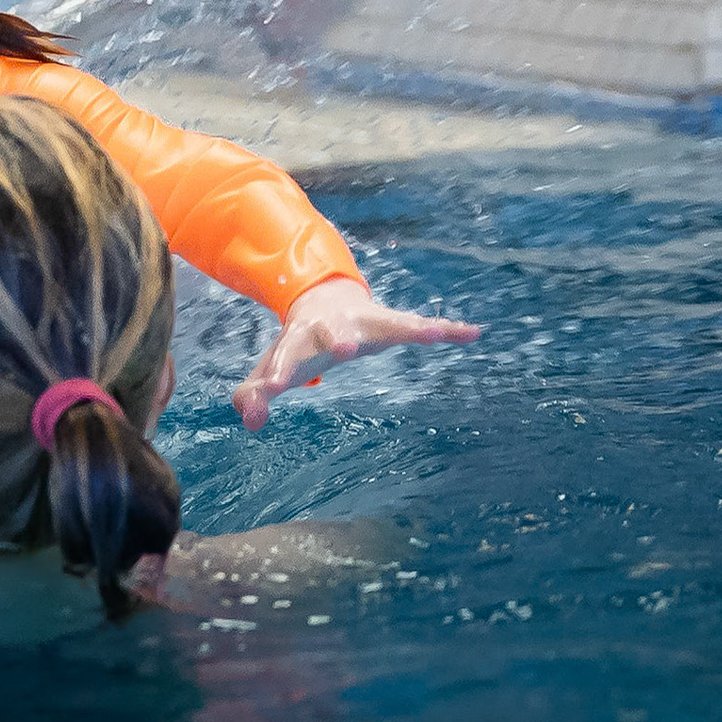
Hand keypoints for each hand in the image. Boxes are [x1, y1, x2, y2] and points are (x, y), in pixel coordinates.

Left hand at [231, 277, 479, 430]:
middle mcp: (332, 326)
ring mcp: (363, 322)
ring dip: (409, 327)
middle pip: (333, 333)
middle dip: (338, 339)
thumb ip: (251, 394)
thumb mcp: (271, 367)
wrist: (320, 300)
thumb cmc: (296, 344)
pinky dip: (447, 328)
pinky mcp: (390, 322)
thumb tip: (250, 421)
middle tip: (345, 349)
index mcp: (298, 340)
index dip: (278, 373)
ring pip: (388, 323)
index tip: (271, 388)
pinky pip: (421, 325)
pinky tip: (472, 333)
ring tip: (434, 333)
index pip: (285, 358)